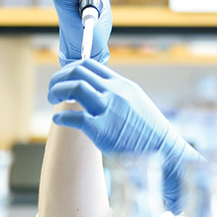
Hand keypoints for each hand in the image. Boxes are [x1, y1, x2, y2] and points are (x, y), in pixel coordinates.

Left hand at [48, 59, 201, 212]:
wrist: (164, 151)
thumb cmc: (149, 132)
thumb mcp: (136, 103)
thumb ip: (117, 94)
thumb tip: (98, 91)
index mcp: (122, 84)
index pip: (89, 65)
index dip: (70, 69)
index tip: (63, 79)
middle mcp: (115, 92)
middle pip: (78, 72)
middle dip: (59, 78)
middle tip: (52, 90)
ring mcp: (109, 109)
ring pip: (74, 87)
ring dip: (57, 91)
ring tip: (52, 100)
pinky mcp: (102, 129)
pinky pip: (74, 117)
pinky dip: (61, 116)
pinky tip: (58, 119)